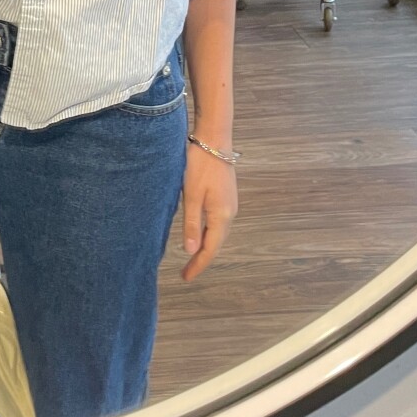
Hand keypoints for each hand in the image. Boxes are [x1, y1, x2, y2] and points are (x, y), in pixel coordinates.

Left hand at [180, 143, 236, 282]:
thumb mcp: (191, 195)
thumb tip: (191, 251)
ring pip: (218, 233)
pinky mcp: (227, 196)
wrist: (214, 139)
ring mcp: (230, 204)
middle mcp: (230, 213)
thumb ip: (191, 224)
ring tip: (191, 257)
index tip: (186, 277)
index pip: (210, 249)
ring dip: (206, 246)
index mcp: (221, 216)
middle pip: (216, 243)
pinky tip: (200, 233)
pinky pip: (218, 222)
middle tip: (185, 272)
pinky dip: (209, 233)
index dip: (198, 265)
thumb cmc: (200, 165)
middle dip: (201, 259)